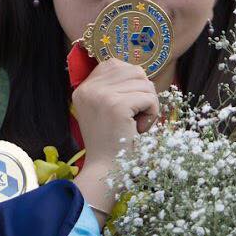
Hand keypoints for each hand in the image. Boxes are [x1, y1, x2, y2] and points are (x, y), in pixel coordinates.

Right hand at [71, 59, 158, 216]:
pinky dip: (152, 113)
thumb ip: (114, 88)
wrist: (106, 170)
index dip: (131, 81)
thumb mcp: (105, 110)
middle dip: (144, 92)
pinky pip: (148, 98)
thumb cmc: (113, 143)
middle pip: (134, 71)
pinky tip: (140, 128)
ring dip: (149, 104)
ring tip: (137, 124)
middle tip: (136, 116)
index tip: (128, 105)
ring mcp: (101, 96)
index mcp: (83, 88)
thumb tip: (140, 71)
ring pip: (144, 84)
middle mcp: (88, 88)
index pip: (115, 64)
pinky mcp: (116, 106)